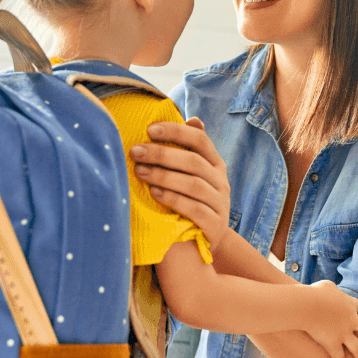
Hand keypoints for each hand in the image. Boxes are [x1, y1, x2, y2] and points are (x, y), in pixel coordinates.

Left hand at [131, 117, 232, 249]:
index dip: (176, 132)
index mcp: (216, 163)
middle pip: (193, 162)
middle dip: (162, 154)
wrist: (206, 239)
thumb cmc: (192, 200)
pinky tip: (155, 194)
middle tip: (135, 151)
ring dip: (163, 176)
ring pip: (193, 185)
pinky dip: (173, 199)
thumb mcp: (193, 174)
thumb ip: (190, 151)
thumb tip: (193, 119)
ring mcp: (220, 203)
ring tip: (140, 171)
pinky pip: (195, 209)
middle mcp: (221, 181)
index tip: (149, 129)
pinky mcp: (215, 225)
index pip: (200, 140)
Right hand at [305, 280, 357, 357]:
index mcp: (349, 305)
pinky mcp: (333, 344)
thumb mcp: (326, 286)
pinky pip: (338, 357)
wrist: (308, 305)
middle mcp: (350, 320)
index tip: (354, 312)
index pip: (357, 307)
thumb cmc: (314, 293)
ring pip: (357, 348)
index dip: (356, 309)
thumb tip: (328, 292)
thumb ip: (331, 289)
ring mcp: (343, 334)